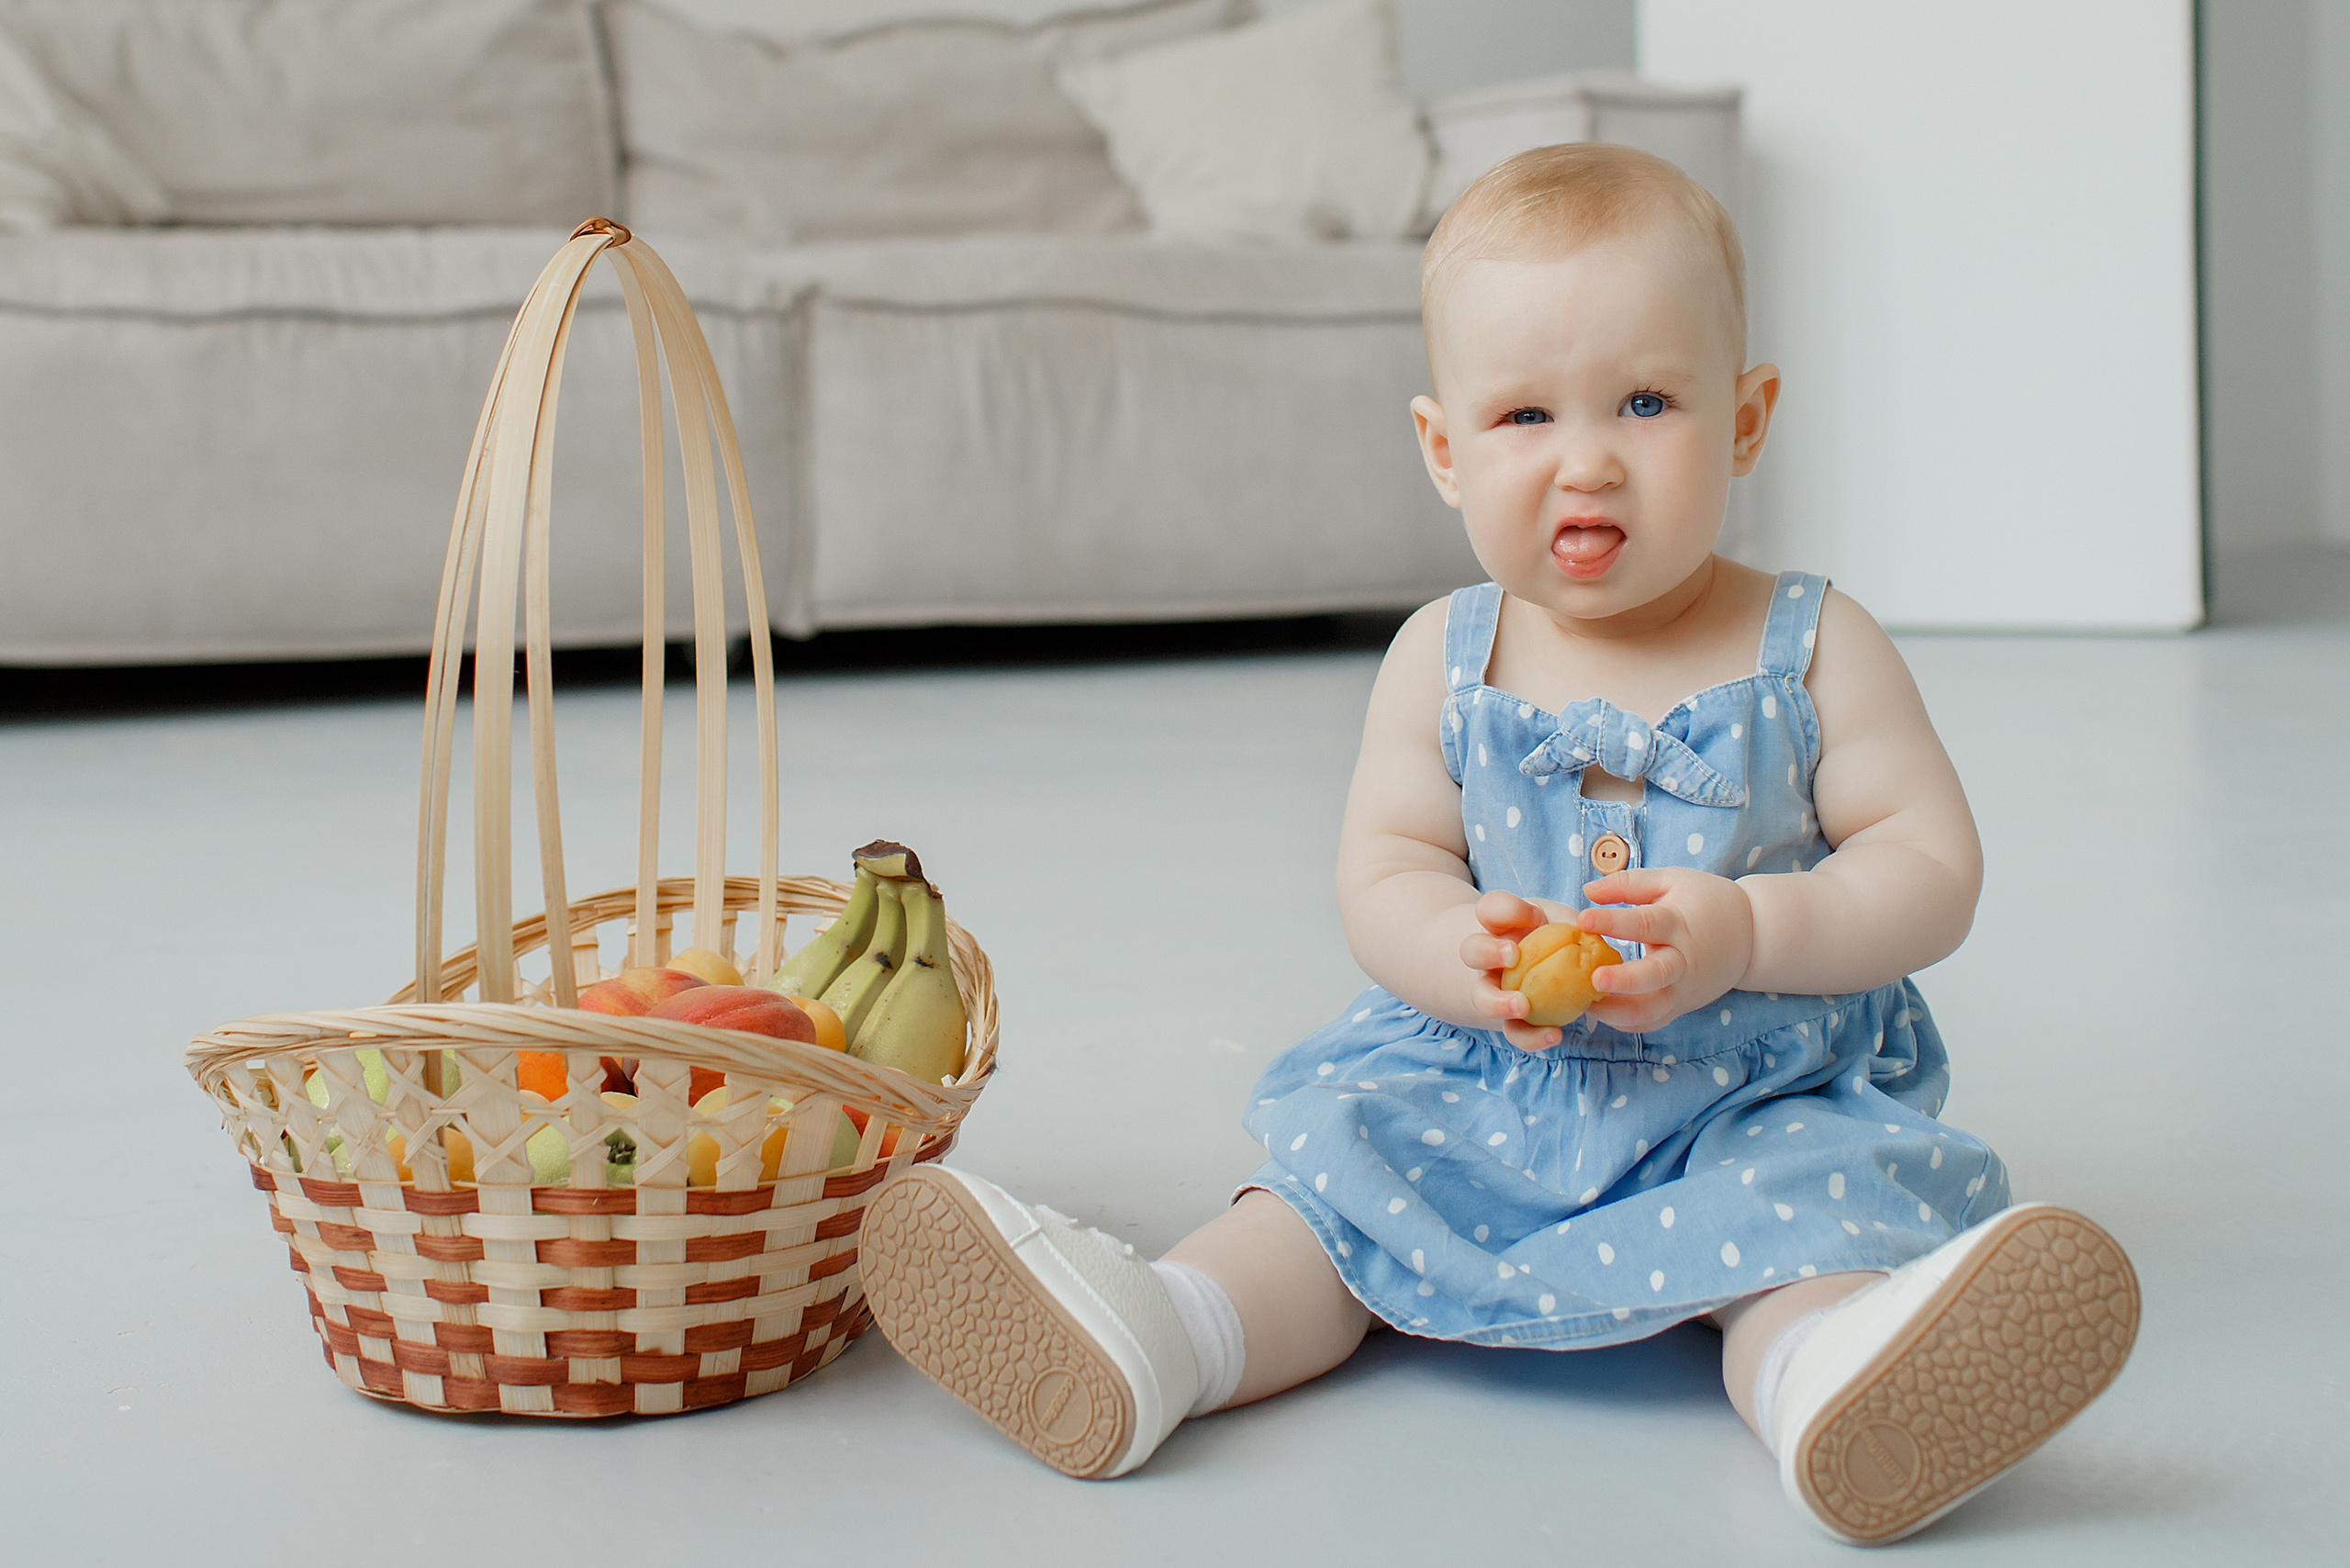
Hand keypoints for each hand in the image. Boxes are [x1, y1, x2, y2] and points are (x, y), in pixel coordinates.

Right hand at [1459, 889, 1578, 1050]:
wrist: (1544, 970)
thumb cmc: (1553, 936)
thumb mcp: (1562, 922)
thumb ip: (1573, 925)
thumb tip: (1592, 932)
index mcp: (1500, 925)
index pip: (1490, 908)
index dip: (1509, 911)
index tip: (1536, 917)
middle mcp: (1488, 957)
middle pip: (1471, 950)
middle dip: (1487, 952)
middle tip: (1512, 955)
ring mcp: (1494, 990)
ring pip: (1481, 997)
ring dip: (1497, 1003)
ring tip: (1522, 1007)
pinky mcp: (1511, 1020)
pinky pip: (1513, 1032)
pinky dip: (1531, 1037)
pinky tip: (1555, 1035)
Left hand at [1577, 869, 1755, 1032]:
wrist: (1752, 935)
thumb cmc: (1705, 902)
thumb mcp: (1671, 881)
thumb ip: (1629, 884)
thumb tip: (1588, 891)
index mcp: (1679, 924)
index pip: (1645, 923)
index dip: (1614, 922)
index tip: (1583, 919)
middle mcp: (1682, 961)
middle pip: (1656, 975)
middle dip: (1624, 980)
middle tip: (1593, 979)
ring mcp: (1683, 989)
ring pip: (1652, 1009)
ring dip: (1618, 1011)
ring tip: (1586, 1003)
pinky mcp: (1681, 1006)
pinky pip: (1652, 1022)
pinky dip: (1625, 1022)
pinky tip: (1600, 1010)